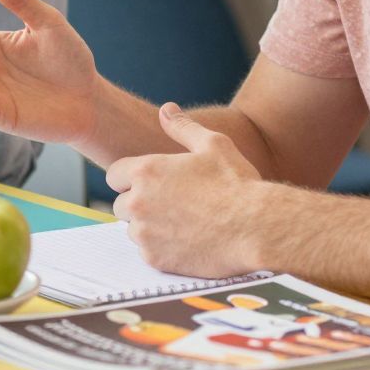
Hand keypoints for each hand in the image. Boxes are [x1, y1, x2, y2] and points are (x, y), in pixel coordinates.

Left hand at [106, 104, 267, 278]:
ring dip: (150, 227)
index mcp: (146, 172)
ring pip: (134, 230)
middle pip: (121, 204)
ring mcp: (145, 234)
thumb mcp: (213, 145)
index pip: (114, 175)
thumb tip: (166, 110)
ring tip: (184, 222)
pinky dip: (162, 249)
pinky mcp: (155, 259)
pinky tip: (188, 240)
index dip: (131, 179)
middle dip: (140, 204)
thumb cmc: (237, 184)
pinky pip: (148, 253)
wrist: (255, 228)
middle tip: (173, 204)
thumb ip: (183, 127)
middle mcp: (138, 203)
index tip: (152, 184)